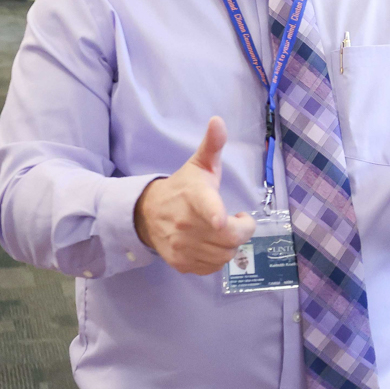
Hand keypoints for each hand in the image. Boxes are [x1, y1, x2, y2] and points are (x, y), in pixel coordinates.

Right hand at [133, 117, 255, 274]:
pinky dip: (218, 259)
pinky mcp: (180, 262)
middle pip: (230, 238)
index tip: (223, 220)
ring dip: (231, 245)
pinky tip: (213, 244)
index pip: (206, 206)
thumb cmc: (182, 187)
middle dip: (242, 230)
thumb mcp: (198, 165)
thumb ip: (212, 145)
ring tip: (224, 231)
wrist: (147, 213)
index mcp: (194, 196)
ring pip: (224, 255)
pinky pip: (212, 268)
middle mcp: (185, 224)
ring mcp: (181, 246)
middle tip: (238, 220)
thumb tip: (218, 120)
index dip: (216, 215)